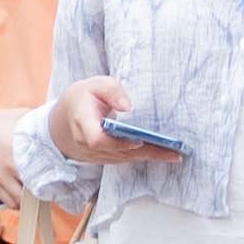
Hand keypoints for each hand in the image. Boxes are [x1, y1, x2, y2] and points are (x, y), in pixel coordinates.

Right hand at [46, 75, 181, 165]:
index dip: (117, 143)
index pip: (97, 139)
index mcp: (83, 122)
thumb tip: (128, 106)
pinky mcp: (104, 157)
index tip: (138, 141)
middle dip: (145, 152)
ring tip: (174, 154)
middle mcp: (86, 142)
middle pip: (117, 152)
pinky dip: (145, 156)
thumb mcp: (96, 85)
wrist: (69, 114)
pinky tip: (165, 155)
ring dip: (149, 156)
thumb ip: (112, 91)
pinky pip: (125, 159)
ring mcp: (94, 153)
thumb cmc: (85, 96)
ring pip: (124, 157)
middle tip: (171, 151)